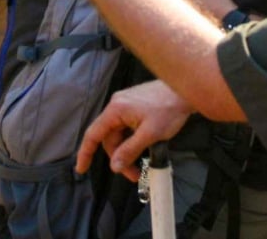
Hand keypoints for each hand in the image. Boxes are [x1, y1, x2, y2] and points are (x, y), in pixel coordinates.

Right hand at [77, 80, 193, 180]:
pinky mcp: (135, 106)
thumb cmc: (169, 109)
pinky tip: (144, 148)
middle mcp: (117, 105)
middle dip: (119, 158)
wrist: (186, 92)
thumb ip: (129, 151)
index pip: (94, 134)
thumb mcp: (149, 135)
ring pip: (120, 134)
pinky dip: (132, 141)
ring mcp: (126, 105)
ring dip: (127, 151)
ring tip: (141, 166)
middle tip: (134, 174)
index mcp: (116, 109)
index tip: (81, 169)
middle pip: (110, 138)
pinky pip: (127, 128)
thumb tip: (114, 166)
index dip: (85, 153)